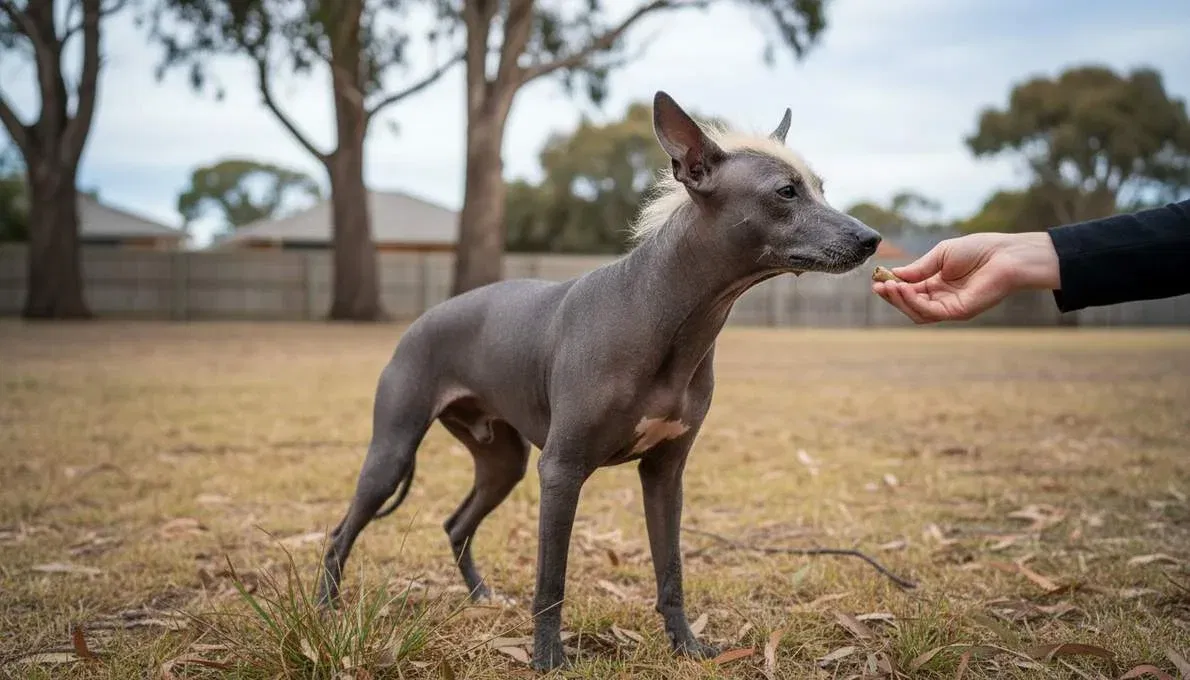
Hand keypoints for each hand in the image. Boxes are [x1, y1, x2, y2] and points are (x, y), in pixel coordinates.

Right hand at [871, 232, 1060, 323]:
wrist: (1006, 254)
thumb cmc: (978, 250)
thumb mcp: (940, 254)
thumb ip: (919, 268)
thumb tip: (894, 275)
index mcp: (937, 284)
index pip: (909, 291)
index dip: (892, 287)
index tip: (877, 280)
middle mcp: (942, 299)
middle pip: (909, 304)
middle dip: (892, 296)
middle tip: (878, 285)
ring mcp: (950, 307)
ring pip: (916, 312)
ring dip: (899, 301)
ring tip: (887, 286)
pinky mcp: (958, 312)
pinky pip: (930, 312)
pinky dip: (913, 303)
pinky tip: (902, 289)